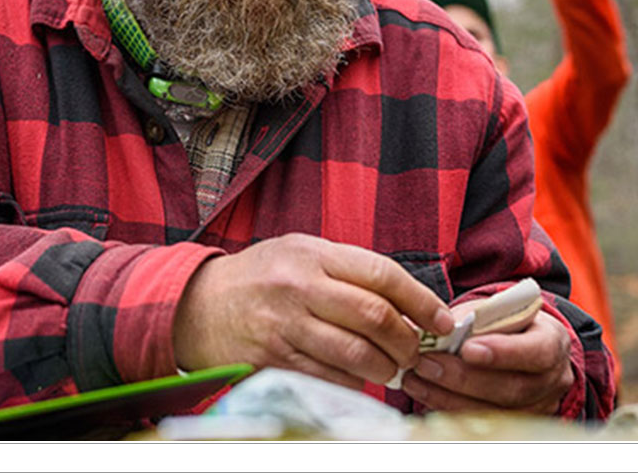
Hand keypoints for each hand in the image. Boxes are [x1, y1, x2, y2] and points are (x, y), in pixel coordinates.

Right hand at [172, 233, 453, 390]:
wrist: (196, 305)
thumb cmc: (260, 278)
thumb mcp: (300, 253)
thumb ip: (347, 270)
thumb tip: (405, 302)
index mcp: (313, 254)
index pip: (382, 274)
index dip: (421, 301)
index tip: (442, 321)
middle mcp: (300, 286)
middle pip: (375, 316)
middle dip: (406, 341)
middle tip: (414, 352)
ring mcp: (284, 325)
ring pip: (355, 354)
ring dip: (384, 369)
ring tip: (390, 370)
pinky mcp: (272, 359)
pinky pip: (328, 378)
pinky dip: (352, 384)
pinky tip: (356, 379)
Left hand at [400, 298, 573, 413]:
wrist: (521, 347)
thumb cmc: (507, 325)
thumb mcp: (498, 310)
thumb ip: (476, 318)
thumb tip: (440, 326)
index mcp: (552, 342)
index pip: (537, 352)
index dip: (503, 353)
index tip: (467, 348)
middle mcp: (551, 379)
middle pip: (512, 388)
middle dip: (463, 378)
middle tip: (426, 364)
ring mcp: (536, 407)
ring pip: (493, 412)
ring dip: (448, 397)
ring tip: (416, 380)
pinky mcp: (516, 425)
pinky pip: (481, 424)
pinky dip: (449, 409)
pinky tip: (424, 395)